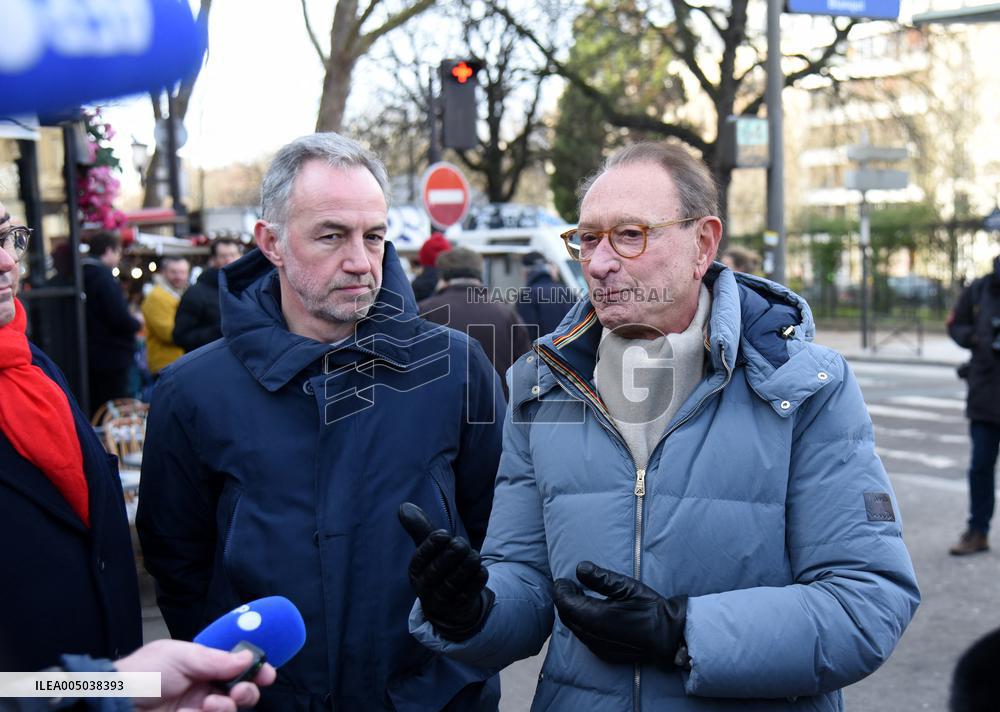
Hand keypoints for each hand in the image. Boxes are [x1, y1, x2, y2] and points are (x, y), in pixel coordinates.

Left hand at [115, 639, 276, 710]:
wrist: (115, 703)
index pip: (238, 665)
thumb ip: (216, 659)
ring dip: (227, 706)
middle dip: (248, 690)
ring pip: (231, 710)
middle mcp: (204, 687)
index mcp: (203, 664)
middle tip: (239, 691)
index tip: (266, 673)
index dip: (255, 668)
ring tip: (209, 704)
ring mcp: (198, 708)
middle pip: (242, 691)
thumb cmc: (142, 673)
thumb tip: (247, 658)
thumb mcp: (180, 656)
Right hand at [398, 502, 493, 640]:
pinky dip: (477, 580)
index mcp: (416, 570)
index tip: (444, 534)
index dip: (433, 545)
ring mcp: (442, 600)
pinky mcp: (459, 608)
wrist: (448, 603)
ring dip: (468, 565)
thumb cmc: (438, 566)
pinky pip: (470, 592)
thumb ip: (419, 528)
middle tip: (462, 544)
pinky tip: (480, 570)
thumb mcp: (428, 549)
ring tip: (474, 555)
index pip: (421, 557)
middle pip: (438, 570)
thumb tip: (403, 506)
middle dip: (452, 553)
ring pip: (455, 581)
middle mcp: (426, 587)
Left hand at [553, 561, 686, 666]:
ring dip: (572, 612)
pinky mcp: (604, 654)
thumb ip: (601, 578)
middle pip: (566, 617)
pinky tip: (591, 614)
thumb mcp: (627, 587)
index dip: (560, 591)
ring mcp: (597, 647)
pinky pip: (584, 637)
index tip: (562, 580)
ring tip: (579, 597)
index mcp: (595, 617)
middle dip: (564, 600)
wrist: (668, 636)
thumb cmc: (650, 609)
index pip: (565, 604)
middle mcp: (592, 635)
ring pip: (574, 628)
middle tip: (569, 586)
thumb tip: (580, 568)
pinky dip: (581, 623)